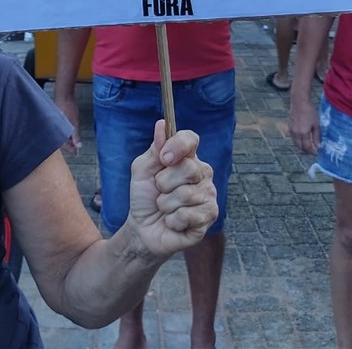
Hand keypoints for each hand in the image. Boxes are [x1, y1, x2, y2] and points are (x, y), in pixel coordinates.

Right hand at [53, 88, 82, 154]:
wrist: (64, 95)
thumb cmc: (68, 108)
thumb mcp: (74, 123)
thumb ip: (75, 135)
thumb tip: (78, 146)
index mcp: (56, 130)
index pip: (62, 144)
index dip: (69, 148)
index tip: (75, 152)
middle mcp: (54, 128)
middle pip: (60, 140)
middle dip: (68, 144)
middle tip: (76, 147)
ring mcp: (55, 123)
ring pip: (60, 134)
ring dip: (67, 137)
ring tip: (74, 140)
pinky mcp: (57, 119)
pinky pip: (61, 128)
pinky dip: (66, 131)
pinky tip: (70, 131)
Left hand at [126, 121, 216, 257]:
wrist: (143, 228)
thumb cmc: (144, 196)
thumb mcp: (142, 170)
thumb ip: (154, 149)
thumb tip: (161, 124)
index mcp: (187, 158)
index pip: (191, 139)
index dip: (178, 146)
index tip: (164, 158)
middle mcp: (202, 173)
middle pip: (188, 168)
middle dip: (164, 183)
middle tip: (160, 191)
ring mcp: (208, 194)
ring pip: (186, 194)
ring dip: (166, 204)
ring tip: (165, 208)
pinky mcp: (209, 216)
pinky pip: (187, 214)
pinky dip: (172, 220)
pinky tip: (173, 222)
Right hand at [288, 98, 319, 155]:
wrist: (299, 102)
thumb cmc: (310, 112)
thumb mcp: (316, 124)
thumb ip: (317, 136)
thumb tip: (318, 146)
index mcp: (304, 133)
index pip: (307, 147)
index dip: (312, 152)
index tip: (316, 153)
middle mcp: (296, 134)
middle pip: (300, 147)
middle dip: (306, 150)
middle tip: (312, 150)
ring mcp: (291, 130)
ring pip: (295, 143)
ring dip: (301, 146)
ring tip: (308, 145)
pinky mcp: (289, 127)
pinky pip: (293, 137)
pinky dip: (298, 140)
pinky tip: (302, 138)